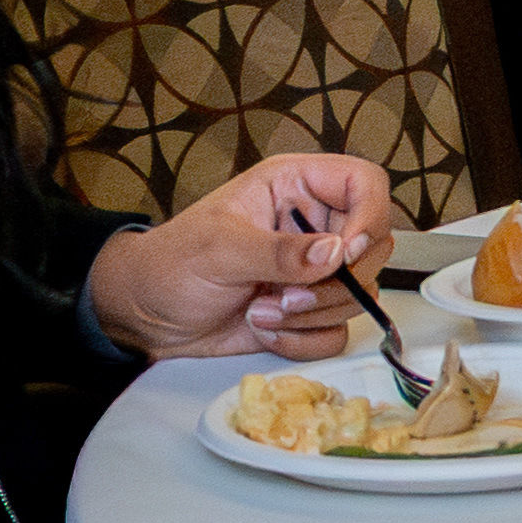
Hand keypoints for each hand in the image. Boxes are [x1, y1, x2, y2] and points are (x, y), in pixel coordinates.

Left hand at [97, 149, 396, 360]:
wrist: (147, 315)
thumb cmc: (171, 264)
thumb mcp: (219, 248)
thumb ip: (279, 251)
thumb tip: (334, 254)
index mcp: (294, 186)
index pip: (365, 183)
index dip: (369, 216)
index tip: (346, 253)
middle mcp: (313, 225)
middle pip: (374, 247)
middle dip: (336, 282)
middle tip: (288, 293)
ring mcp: (314, 271)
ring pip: (360, 295)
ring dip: (313, 314)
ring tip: (262, 310)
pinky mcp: (309, 311)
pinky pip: (337, 331)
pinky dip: (303, 339)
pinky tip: (264, 327)